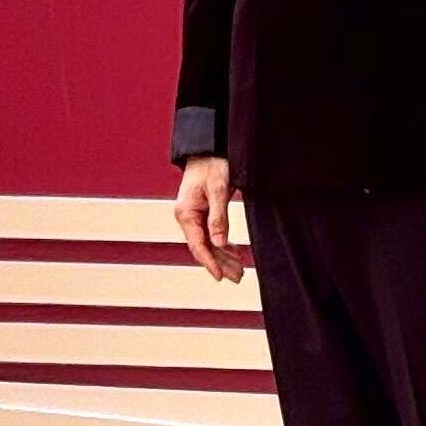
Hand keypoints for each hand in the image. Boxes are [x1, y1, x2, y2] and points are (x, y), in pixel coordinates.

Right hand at [173, 156, 244, 283]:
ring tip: (239, 272)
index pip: (198, 245)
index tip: (220, 277)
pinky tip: (235, 253)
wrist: (208, 148)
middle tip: (238, 278)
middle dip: (220, 264)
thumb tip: (219, 245)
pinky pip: (211, 234)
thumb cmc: (213, 165)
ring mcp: (193, 215)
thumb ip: (218, 217)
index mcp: (186, 213)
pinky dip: (223, 245)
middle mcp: (187, 217)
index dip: (209, 263)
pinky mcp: (202, 212)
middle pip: (204, 247)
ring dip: (223, 257)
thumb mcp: (219, 189)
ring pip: (208, 242)